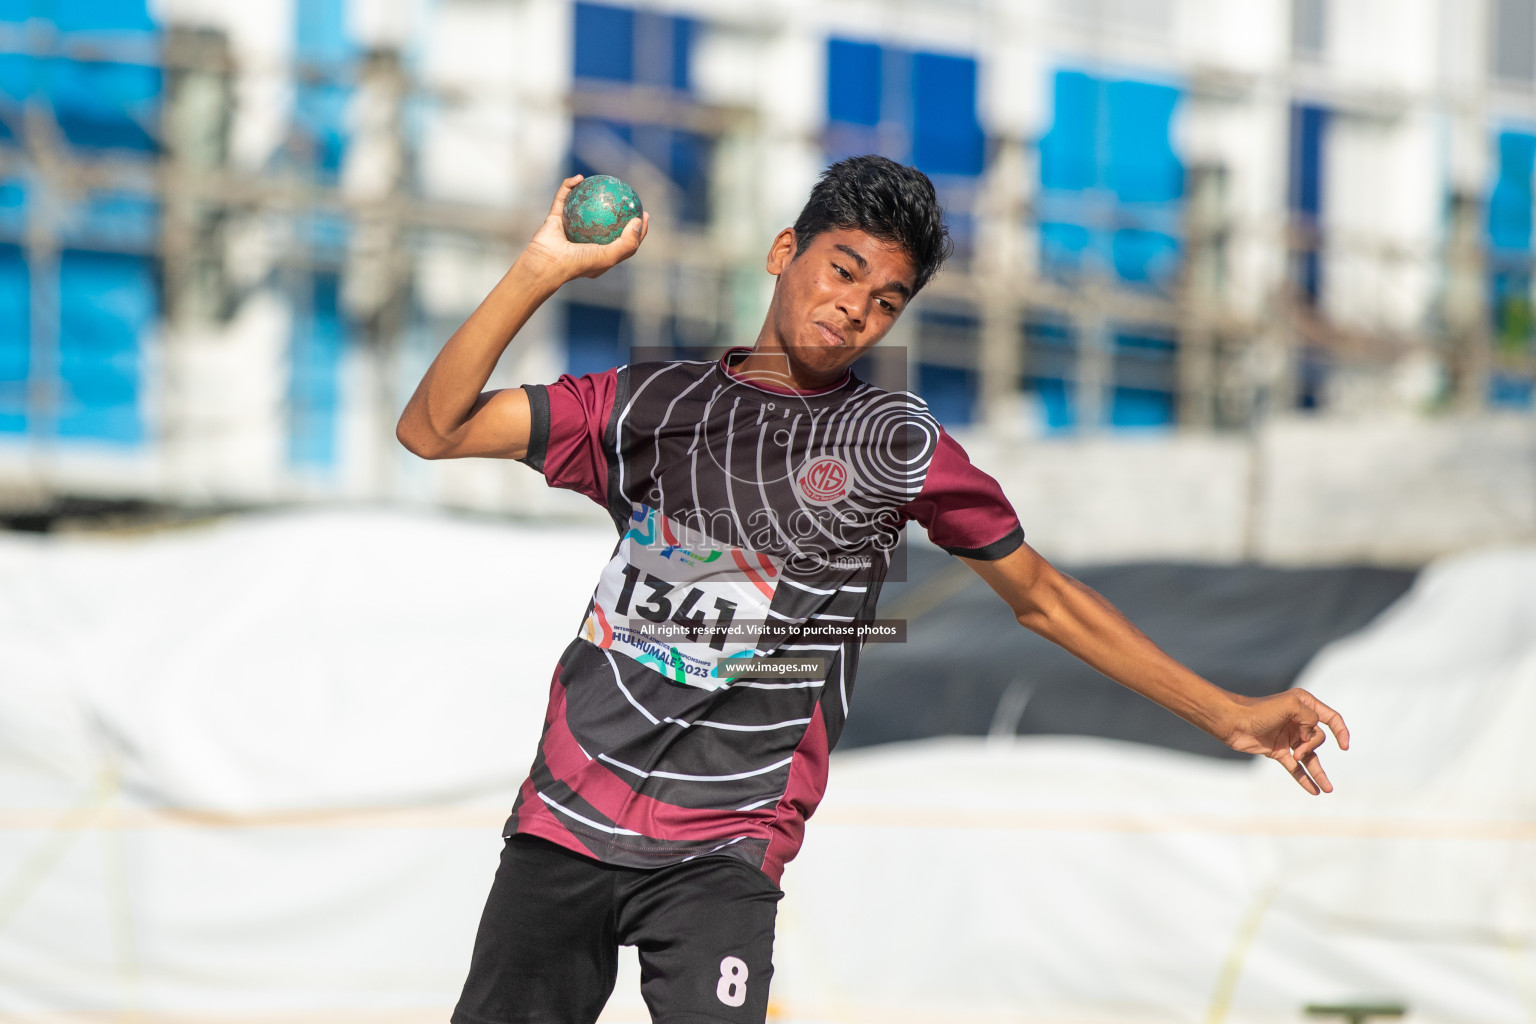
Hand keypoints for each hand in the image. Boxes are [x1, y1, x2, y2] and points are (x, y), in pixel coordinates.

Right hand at [520, 174, 648, 284]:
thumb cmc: (578, 263)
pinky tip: (579, 178)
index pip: (623, 241)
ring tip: (603, 181)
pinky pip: (562, 198)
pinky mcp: (555, 219)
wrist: (546, 264)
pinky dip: (569, 187)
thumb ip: (627, 242)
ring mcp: (569, 229)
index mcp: (600, 254)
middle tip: (628, 196)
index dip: (637, 229)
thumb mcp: (609, 256)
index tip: (644, 214)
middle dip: (618, 208)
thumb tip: (639, 221)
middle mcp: (585, 242)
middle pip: (605, 221)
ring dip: (591, 193)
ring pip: (582, 206)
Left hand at [1222, 689, 1349, 794]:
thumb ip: (1309, 718)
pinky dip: (1304, 779)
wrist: (1232, 722)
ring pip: (1309, 757)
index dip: (1341, 731)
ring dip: (1318, 773)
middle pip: (1318, 737)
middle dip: (1311, 745)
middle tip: (1297, 749)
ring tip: (1328, 790)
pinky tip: (1314, 791)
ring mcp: (1288, 737)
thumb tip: (1309, 735)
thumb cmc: (1258, 710)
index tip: (1344, 746)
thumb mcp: (1290, 705)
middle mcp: (1298, 721)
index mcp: (1304, 704)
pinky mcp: (1277, 751)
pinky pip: (1295, 767)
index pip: (1331, 718)